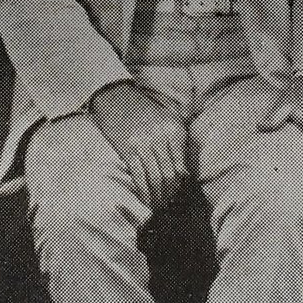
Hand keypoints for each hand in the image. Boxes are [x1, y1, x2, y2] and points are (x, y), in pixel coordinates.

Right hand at [88, 81, 190, 210]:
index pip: (182, 166)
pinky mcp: (127, 149)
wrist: (116, 96)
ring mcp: (143, 143)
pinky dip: (143, 191)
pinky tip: (146, 200)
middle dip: (170, 194)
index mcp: (175, 130)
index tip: (180, 196)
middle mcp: (161, 136)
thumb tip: (186, 174)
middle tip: (170, 205)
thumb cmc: (145, 110)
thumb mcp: (169, 119)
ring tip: (159, 206)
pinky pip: (139, 176)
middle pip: (170, 175)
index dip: (182, 185)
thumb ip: (179, 142)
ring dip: (158, 196)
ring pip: (155, 178)